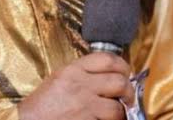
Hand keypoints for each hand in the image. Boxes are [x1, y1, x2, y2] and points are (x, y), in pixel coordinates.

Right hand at [18, 52, 134, 119]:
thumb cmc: (43, 103)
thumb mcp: (60, 78)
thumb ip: (82, 73)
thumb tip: (108, 74)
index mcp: (73, 69)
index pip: (107, 59)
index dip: (122, 66)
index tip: (125, 73)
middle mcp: (80, 85)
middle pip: (118, 81)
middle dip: (128, 90)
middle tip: (127, 96)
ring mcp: (84, 106)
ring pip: (118, 107)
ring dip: (122, 111)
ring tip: (119, 113)